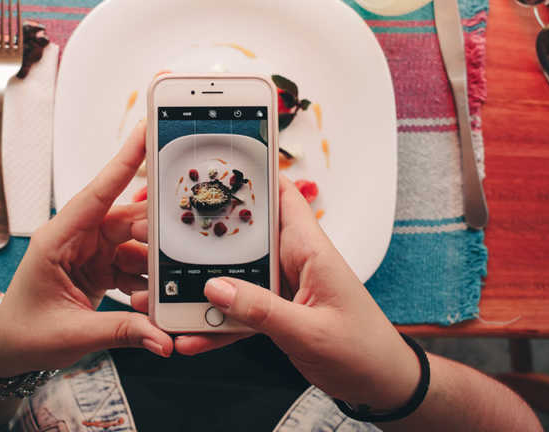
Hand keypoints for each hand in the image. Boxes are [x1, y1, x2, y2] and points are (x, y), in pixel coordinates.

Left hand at [0, 121, 172, 376]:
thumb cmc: (24, 334)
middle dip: (155, 231)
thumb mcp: (73, 335)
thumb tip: (163, 338)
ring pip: (135, 242)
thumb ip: (122, 331)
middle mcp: (76, 238)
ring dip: (152, 263)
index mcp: (57, 239)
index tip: (146, 133)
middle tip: (181, 243)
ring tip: (164, 286)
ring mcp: (90, 251)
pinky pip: (133, 263)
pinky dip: (147, 280)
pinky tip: (152, 298)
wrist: (9, 350)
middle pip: (126, 219)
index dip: (123, 162)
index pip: (96, 194)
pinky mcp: (100, 266)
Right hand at [174, 176, 419, 409]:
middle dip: (208, 234)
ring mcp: (283, 286)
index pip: (282, 196)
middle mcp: (294, 261)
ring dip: (205, 286)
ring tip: (169, 296)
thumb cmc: (363, 351)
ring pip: (236, 274)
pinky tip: (194, 336)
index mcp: (310, 250)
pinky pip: (240, 309)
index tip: (215, 164)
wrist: (380, 385)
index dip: (254, 174)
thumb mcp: (310, 332)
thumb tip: (216, 288)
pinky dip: (218, 322)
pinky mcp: (276, 311)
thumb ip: (263, 311)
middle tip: (168, 233)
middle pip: (245, 235)